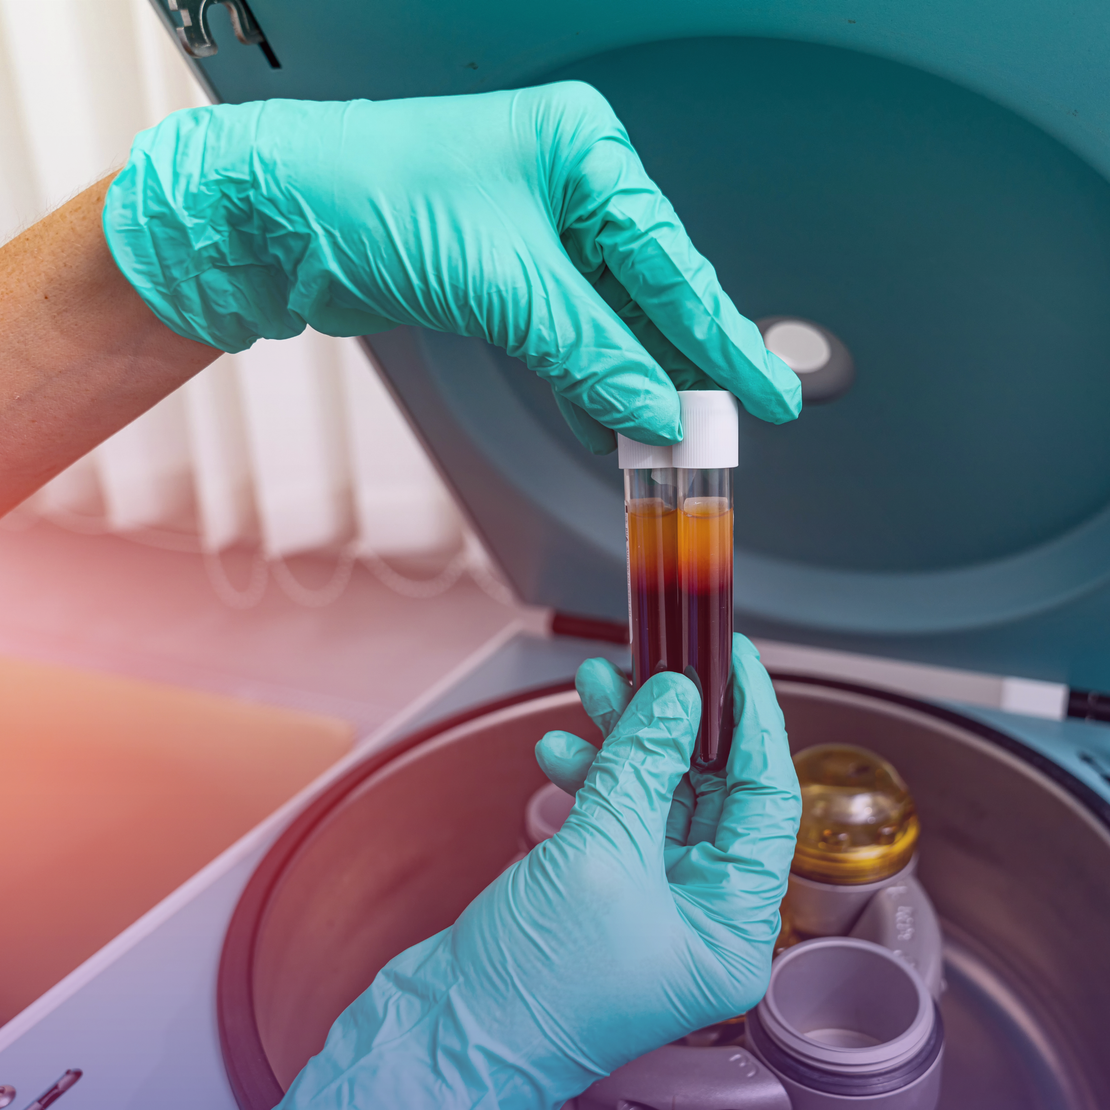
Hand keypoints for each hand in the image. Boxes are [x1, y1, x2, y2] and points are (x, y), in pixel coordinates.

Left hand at [103, 83, 799, 452]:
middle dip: (683, 370)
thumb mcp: (501, 281)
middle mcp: (566, 187)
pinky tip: (607, 421)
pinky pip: (565, 337)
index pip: (672, 262)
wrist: (269, 219)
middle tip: (723, 432)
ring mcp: (534, 233)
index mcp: (583, 153)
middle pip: (649, 295)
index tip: (767, 391)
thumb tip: (656, 408)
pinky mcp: (502, 276)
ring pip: (609, 324)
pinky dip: (585, 382)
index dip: (724, 339)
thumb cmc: (365, 197)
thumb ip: (590, 351)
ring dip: (633, 386)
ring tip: (668, 444)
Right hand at [278, 634, 799, 1108]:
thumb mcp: (598, 855)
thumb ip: (643, 765)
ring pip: (656, 796)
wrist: (446, 1031)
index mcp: (730, 928)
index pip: (768, 802)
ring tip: (597, 687)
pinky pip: (614, 817)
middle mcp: (700, 917)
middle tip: (658, 664)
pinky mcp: (604, 892)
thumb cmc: (530, 988)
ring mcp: (651, 904)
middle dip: (676, 722)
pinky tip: (560, 753)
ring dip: (625, 741)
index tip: (738, 662)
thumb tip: (677, 699)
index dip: (754, 722)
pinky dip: (591, 777)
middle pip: (710, 792)